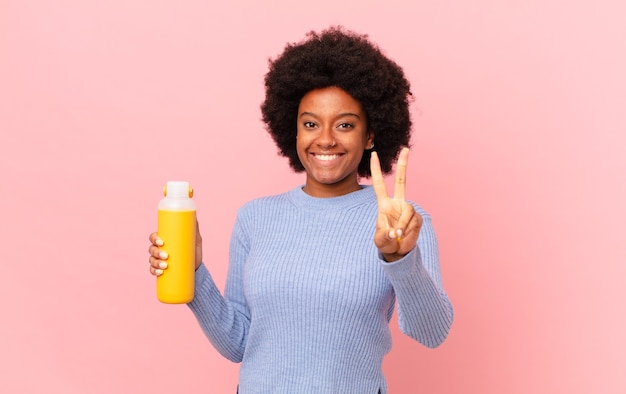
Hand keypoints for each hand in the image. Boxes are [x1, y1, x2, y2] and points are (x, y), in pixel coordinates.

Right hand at [147, 220, 202, 275]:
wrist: (196, 267)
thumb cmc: (193, 251)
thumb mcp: (194, 240)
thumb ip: (194, 228)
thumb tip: (195, 216)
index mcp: (164, 240)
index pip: (153, 237)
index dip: (154, 239)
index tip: (161, 242)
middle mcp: (158, 249)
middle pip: (151, 249)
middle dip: (156, 252)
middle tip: (166, 256)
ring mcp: (158, 260)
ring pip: (151, 260)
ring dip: (156, 263)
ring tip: (165, 266)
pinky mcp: (160, 270)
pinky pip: (152, 270)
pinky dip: (154, 271)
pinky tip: (159, 273)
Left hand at [371, 147, 422, 261]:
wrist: (398, 251)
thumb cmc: (386, 243)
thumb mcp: (380, 241)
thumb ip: (385, 236)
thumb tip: (395, 232)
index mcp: (384, 204)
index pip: (379, 184)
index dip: (376, 170)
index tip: (374, 155)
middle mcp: (397, 203)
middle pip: (402, 181)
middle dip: (403, 165)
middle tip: (405, 148)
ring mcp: (408, 209)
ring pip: (408, 211)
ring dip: (402, 226)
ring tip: (398, 235)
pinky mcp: (417, 218)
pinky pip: (413, 222)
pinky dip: (408, 232)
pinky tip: (405, 236)